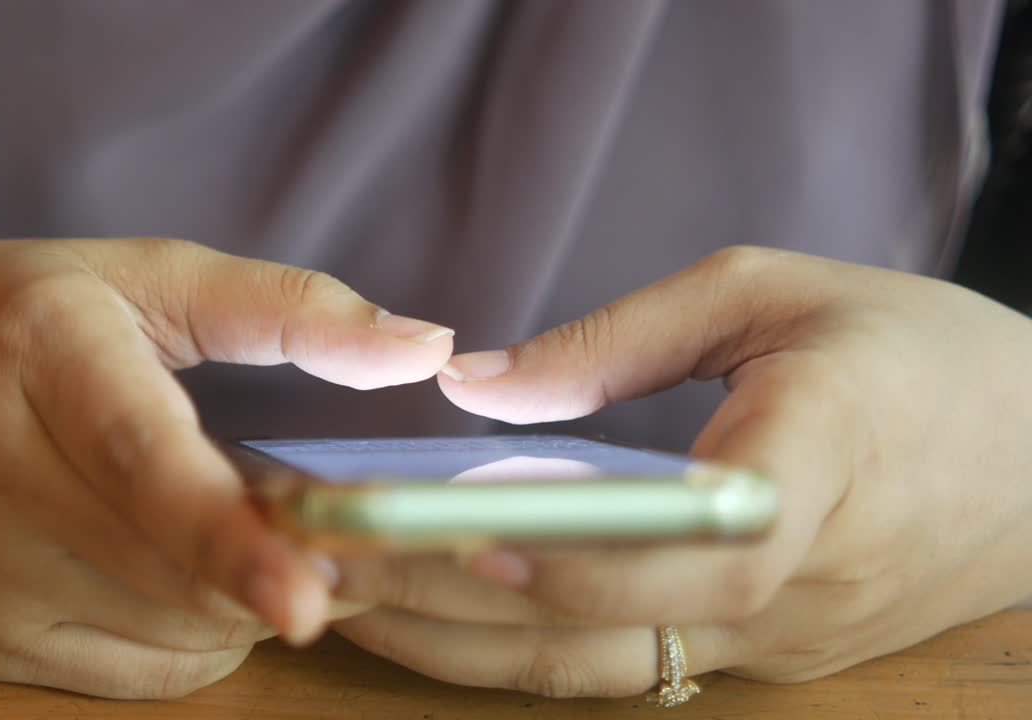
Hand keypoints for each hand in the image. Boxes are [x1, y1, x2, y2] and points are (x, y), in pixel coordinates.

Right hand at [0, 238, 449, 696]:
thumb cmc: (0, 315)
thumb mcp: (138, 276)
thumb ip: (286, 308)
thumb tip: (423, 347)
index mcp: (39, 358)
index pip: (142, 462)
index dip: (230, 536)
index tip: (309, 592)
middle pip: (177, 571)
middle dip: (285, 565)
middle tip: (327, 526)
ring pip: (170, 633)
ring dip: (244, 598)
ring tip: (239, 529)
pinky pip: (133, 675)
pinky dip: (194, 635)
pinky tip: (179, 570)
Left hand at [334, 247, 1031, 697]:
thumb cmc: (912, 350)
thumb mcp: (773, 292)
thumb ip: (620, 342)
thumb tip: (477, 387)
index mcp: (818, 461)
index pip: (697, 542)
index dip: (581, 552)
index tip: (465, 532)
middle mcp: (796, 579)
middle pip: (612, 620)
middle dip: (455, 599)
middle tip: (323, 559)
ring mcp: (782, 640)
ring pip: (605, 664)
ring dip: (465, 641)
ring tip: (344, 596)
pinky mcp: (768, 660)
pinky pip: (630, 665)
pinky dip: (524, 646)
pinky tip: (437, 617)